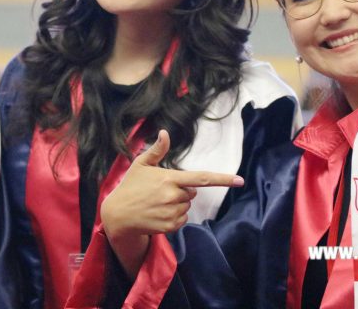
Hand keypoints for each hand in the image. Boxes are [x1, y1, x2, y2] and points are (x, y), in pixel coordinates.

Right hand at [100, 129, 243, 276]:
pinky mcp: (170, 226)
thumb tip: (164, 132)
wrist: (118, 215)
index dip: (223, 179)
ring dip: (177, 204)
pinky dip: (174, 217)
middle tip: (160, 191)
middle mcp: (173, 196)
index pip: (202, 178)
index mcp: (169, 178)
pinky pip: (182, 220)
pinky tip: (158, 213)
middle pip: (191, 193)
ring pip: (187, 207)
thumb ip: (156, 150)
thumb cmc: (130, 187)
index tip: (240, 180)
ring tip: (157, 203)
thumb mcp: (140, 165)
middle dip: (181, 191)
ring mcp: (172, 212)